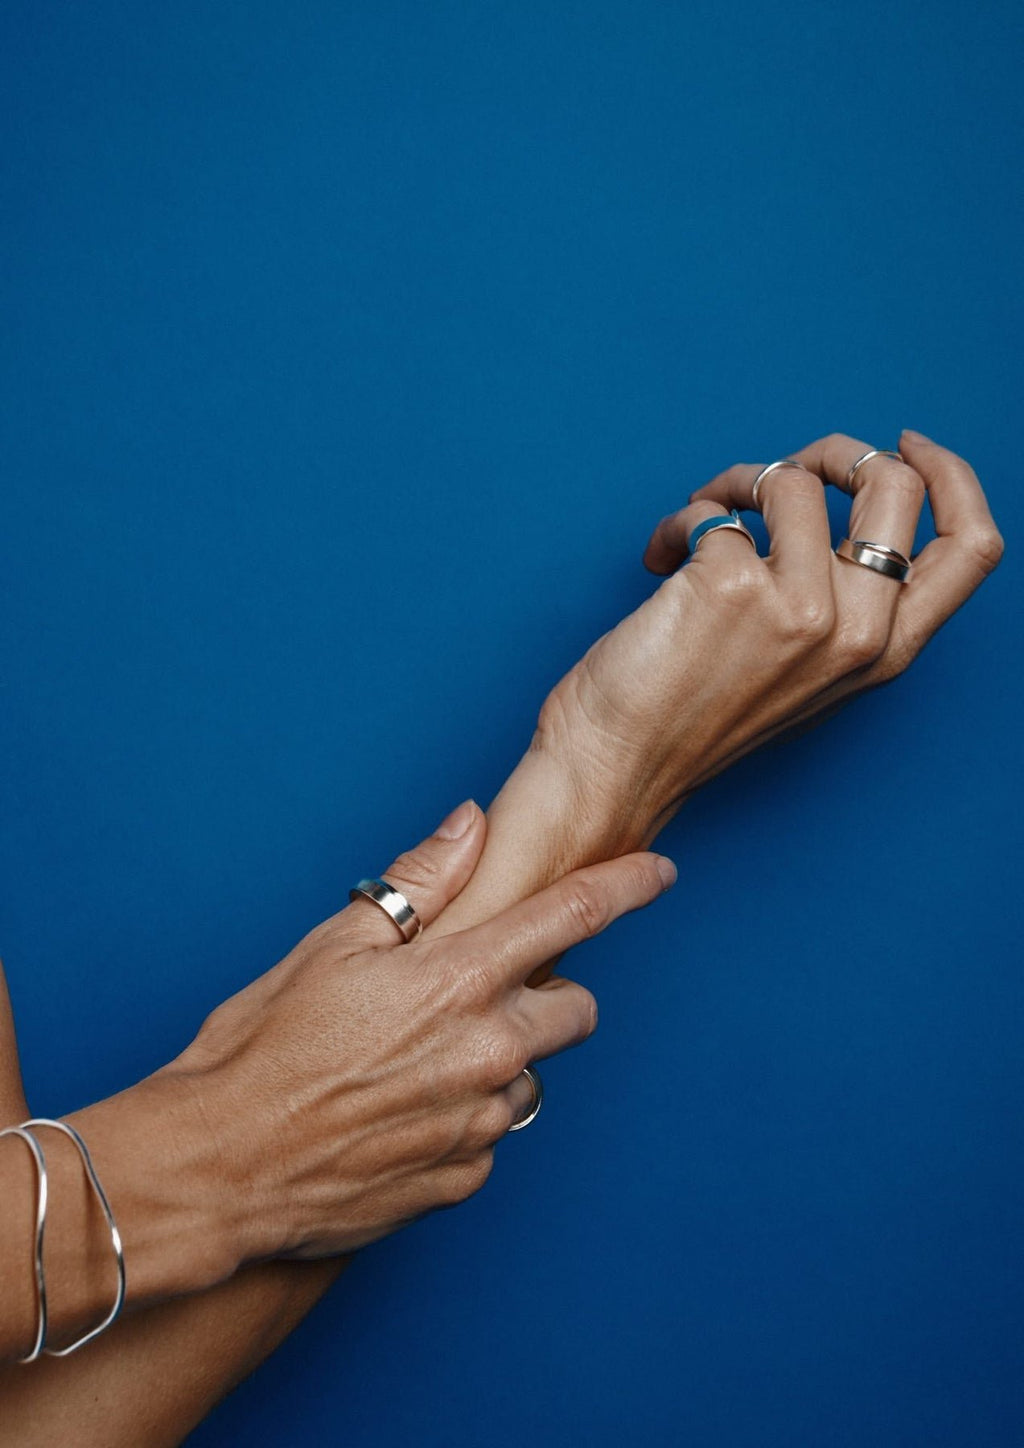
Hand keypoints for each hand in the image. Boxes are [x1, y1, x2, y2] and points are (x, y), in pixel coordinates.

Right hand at [173, 803, 675, 1263]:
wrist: (220, 1169)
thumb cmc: (263, 1048)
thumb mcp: (332, 944)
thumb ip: (419, 880)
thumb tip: (472, 821)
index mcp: (459, 979)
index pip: (572, 916)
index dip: (626, 887)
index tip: (659, 873)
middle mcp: (488, 1051)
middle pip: (580, 1010)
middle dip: (549, 995)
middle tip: (477, 996)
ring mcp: (480, 1122)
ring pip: (533, 1076)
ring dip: (499, 1062)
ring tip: (414, 1063)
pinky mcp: (464, 1179)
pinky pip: (492, 1135)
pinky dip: (464, 1118)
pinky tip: (400, 1114)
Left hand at [534, 431, 1002, 846]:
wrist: (619, 765)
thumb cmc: (696, 721)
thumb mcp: (807, 674)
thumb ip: (846, 606)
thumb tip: (842, 506)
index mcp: (885, 653)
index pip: (972, 548)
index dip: (950, 475)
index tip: (905, 444)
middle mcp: (856, 632)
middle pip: (896, 485)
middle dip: (836, 452)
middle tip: (780, 472)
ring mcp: (798, 606)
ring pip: (794, 479)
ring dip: (737, 481)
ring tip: (700, 522)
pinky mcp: (730, 582)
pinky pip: (716, 506)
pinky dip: (683, 518)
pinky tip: (660, 559)